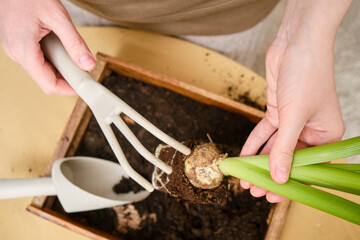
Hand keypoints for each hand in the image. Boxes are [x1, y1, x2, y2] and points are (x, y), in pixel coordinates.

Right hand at [0, 0, 95, 94]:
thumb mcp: (58, 18)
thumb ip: (74, 43)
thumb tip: (88, 64)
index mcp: (23, 49)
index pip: (47, 84)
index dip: (67, 89)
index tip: (82, 88)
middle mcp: (15, 53)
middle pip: (44, 80)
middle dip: (65, 79)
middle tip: (82, 70)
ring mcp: (14, 50)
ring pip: (40, 71)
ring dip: (58, 68)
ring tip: (71, 55)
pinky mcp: (16, 45)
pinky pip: (35, 61)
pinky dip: (50, 60)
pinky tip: (59, 48)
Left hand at [239, 0, 350, 202]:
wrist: (295, 43)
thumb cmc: (308, 74)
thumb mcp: (294, 117)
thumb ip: (284, 149)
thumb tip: (279, 178)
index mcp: (327, 135)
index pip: (308, 167)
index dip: (290, 184)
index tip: (273, 197)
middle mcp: (311, 130)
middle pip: (288, 159)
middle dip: (269, 175)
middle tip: (254, 190)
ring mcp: (293, 121)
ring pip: (274, 147)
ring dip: (258, 162)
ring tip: (246, 179)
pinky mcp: (278, 111)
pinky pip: (264, 132)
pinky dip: (254, 143)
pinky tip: (243, 157)